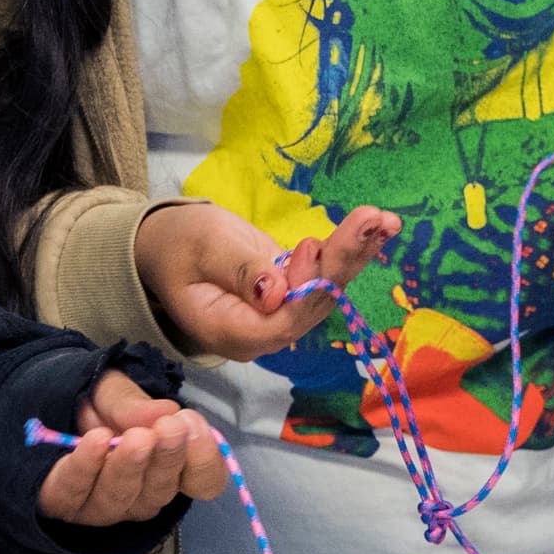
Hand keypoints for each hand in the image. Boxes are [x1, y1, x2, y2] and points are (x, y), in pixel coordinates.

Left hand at [33, 369, 227, 524]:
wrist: (46, 408)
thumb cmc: (96, 406)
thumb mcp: (117, 392)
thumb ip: (136, 405)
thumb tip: (166, 413)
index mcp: (169, 470)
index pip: (202, 481)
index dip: (203, 460)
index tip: (194, 427)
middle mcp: (140, 496)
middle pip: (160, 492)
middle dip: (167, 459)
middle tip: (170, 428)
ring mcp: (101, 507)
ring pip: (120, 498)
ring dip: (129, 467)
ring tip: (136, 437)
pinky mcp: (62, 503)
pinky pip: (75, 492)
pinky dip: (86, 467)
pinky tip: (97, 441)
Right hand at [134, 201, 399, 360]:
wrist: (168, 247)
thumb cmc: (177, 245)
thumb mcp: (201, 247)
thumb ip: (239, 270)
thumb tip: (276, 293)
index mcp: (231, 332)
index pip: (283, 321)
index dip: (306, 288)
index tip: (311, 245)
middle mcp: (262, 333)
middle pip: (313, 304)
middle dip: (346, 260)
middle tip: (376, 220)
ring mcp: (279, 317)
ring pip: (325, 290)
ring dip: (357, 252)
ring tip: (386, 220)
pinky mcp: (291, 295)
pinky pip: (324, 277)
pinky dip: (350, 250)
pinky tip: (379, 226)